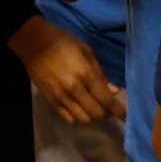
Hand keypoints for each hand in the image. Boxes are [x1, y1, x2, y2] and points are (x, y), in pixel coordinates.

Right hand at [10, 18, 125, 123]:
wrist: (33, 43)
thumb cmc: (63, 42)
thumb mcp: (86, 51)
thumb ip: (100, 73)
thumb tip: (114, 91)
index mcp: (85, 74)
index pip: (106, 100)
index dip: (119, 111)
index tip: (128, 116)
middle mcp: (74, 89)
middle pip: (96, 113)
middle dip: (107, 113)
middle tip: (111, 107)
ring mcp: (61, 97)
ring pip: (83, 119)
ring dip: (94, 117)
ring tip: (98, 108)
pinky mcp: (51, 101)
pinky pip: (68, 119)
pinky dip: (80, 119)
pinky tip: (83, 110)